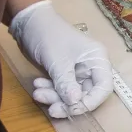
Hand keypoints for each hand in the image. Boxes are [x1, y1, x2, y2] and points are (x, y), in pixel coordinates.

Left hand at [10, 0, 111, 117]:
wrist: (27, 22)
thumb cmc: (48, 34)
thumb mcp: (57, 60)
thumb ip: (66, 83)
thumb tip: (75, 103)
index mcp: (97, 59)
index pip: (104, 87)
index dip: (91, 101)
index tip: (73, 109)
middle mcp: (90, 67)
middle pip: (86, 94)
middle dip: (67, 102)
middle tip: (51, 108)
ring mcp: (76, 71)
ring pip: (71, 94)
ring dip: (54, 97)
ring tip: (37, 92)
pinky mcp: (63, 73)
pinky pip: (60, 89)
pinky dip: (49, 90)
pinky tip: (37, 85)